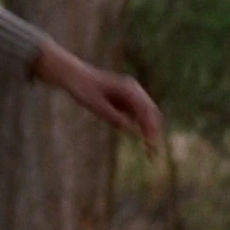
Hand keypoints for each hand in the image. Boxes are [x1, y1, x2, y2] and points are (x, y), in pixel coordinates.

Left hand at [32, 42, 164, 155]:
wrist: (76, 77)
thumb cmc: (83, 89)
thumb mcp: (96, 105)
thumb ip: (113, 116)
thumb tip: (130, 129)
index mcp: (129, 89)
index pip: (146, 110)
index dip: (150, 127)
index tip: (150, 143)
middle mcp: (134, 90)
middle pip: (151, 112)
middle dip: (154, 131)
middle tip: (153, 151)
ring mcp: (131, 95)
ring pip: (146, 115)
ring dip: (149, 131)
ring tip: (149, 150)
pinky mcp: (126, 101)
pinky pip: (137, 116)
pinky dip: (141, 128)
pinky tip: (143, 140)